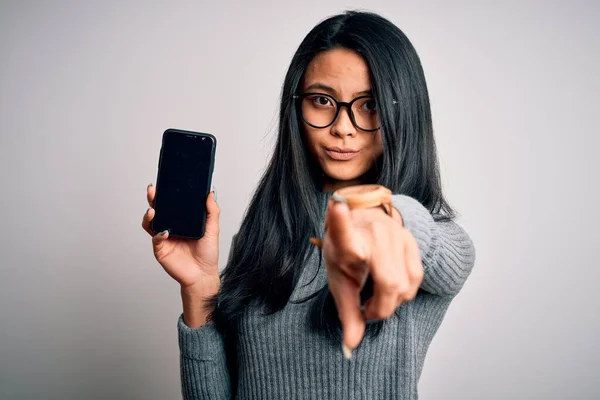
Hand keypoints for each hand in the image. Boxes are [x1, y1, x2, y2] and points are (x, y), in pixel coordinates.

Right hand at [141, 184, 219, 293]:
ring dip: (149, 215)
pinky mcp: (161, 249)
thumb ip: (212, 211)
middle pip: (158, 210)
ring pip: (151, 223)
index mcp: (182, 221)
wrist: (203, 275)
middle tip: (153, 191)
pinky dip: (158, 234)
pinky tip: (165, 232)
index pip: (171, 204)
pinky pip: (155, 239)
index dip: (166, 194)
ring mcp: (164, 238)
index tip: (165, 183)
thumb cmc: (208, 254)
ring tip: (153, 210)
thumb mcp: (213, 229)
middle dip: (153, 199)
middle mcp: (171, 227)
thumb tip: (211, 193)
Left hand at [322, 196, 422, 357]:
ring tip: (376, 296)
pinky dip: (405, 292)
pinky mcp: (412, 240)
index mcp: (348, 240)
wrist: (365, 224)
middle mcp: (373, 233)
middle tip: (366, 309)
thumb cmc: (348, 255)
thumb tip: (351, 347)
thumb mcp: (339, 281)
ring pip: (405, 285)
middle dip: (380, 307)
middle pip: (389, 282)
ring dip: (393, 301)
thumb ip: (348, 314)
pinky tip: (391, 288)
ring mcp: (396, 234)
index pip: (342, 230)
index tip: (336, 206)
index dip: (339, 219)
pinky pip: (416, 279)